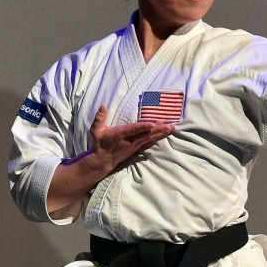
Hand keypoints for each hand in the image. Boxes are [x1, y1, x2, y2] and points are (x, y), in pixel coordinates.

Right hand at [46, 105, 173, 214]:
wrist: (103, 161)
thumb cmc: (100, 144)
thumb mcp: (95, 131)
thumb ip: (99, 119)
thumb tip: (103, 106)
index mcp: (120, 134)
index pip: (133, 130)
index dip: (143, 127)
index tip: (153, 124)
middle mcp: (129, 141)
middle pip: (146, 134)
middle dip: (158, 130)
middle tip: (169, 125)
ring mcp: (134, 145)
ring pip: (149, 138)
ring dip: (160, 133)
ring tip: (171, 129)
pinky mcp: (137, 148)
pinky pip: (149, 142)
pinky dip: (157, 138)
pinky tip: (165, 135)